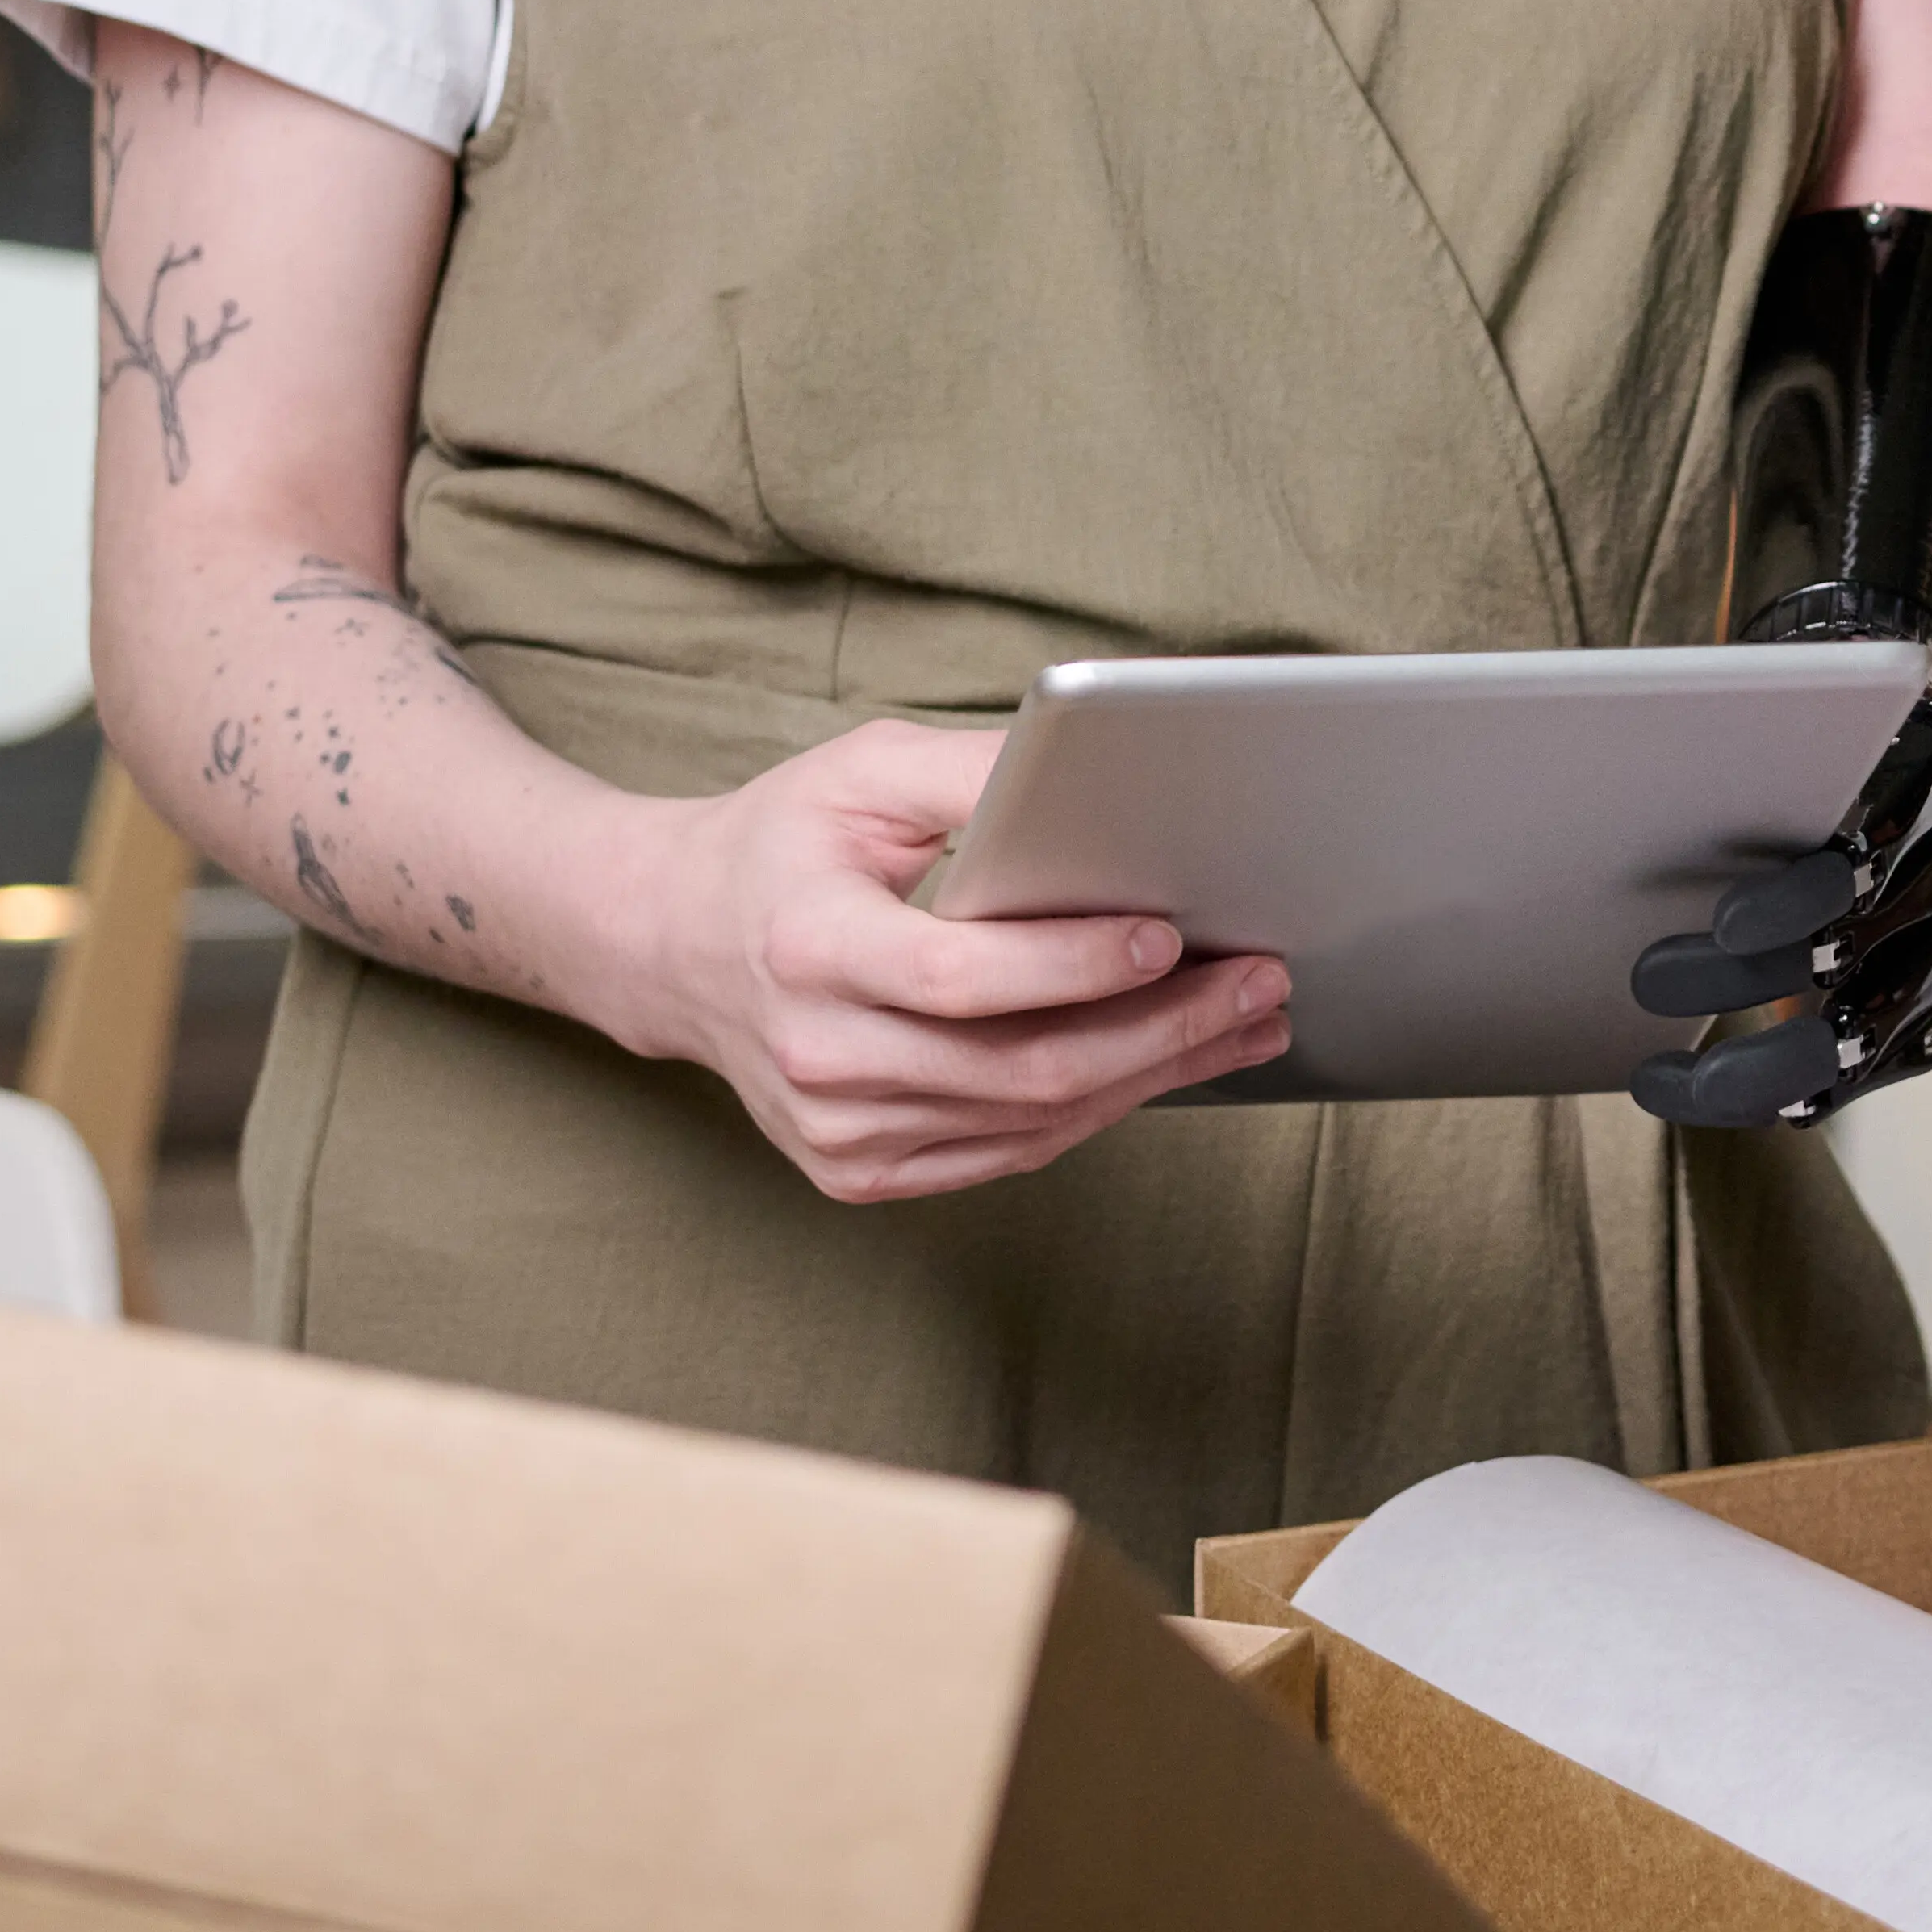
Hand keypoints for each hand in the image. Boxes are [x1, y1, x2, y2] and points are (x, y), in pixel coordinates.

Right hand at [580, 719, 1290, 1203]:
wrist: (668, 945)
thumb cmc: (780, 844)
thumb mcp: (861, 773)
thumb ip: (977, 768)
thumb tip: (1102, 762)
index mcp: (808, 948)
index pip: (962, 977)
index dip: (1075, 965)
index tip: (1173, 934)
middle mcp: (815, 1055)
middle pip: (1018, 1066)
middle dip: (1162, 1029)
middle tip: (1263, 982)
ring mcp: (835, 1130)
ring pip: (1028, 1122)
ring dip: (1156, 1076)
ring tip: (1248, 1022)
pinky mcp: (856, 1170)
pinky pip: (1005, 1152)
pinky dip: (1097, 1110)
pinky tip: (1167, 1064)